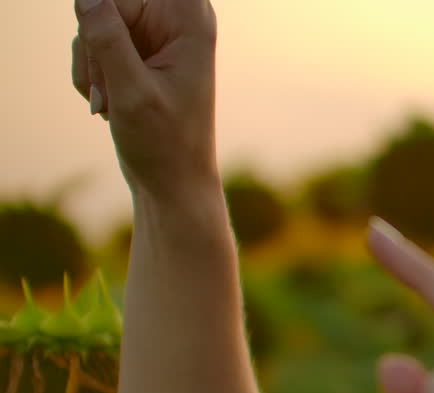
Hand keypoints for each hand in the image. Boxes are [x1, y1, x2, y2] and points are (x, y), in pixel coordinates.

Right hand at [72, 0, 219, 198]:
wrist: (172, 182)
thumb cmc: (165, 143)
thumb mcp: (133, 92)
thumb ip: (107, 40)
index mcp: (190, 22)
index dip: (104, 19)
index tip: (109, 55)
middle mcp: (175, 21)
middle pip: (105, 4)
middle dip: (95, 47)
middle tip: (110, 90)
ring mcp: (153, 35)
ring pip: (91, 25)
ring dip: (92, 68)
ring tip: (114, 104)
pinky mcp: (134, 51)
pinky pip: (90, 45)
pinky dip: (92, 77)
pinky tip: (112, 105)